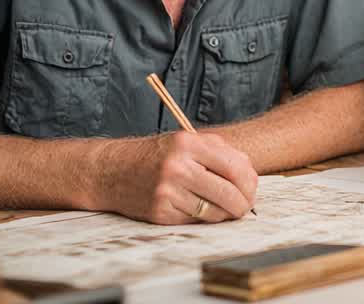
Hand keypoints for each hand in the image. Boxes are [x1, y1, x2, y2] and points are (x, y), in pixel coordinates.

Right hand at [99, 131, 257, 223]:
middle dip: (243, 204)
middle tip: (244, 206)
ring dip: (225, 214)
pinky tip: (199, 209)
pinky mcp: (160, 212)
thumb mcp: (185, 141)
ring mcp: (168, 191)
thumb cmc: (155, 156)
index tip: (251, 189)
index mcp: (188, 144)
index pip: (236, 166)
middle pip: (229, 193)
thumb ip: (219, 152)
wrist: (111, 171)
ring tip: (224, 208)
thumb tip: (250, 175)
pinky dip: (203, 218)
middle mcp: (178, 167)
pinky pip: (195, 221)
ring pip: (215, 212)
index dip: (251, 182)